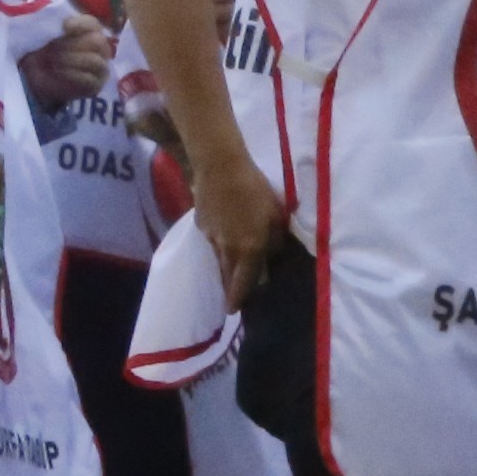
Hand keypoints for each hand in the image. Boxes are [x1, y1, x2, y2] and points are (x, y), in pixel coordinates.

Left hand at [20, 19, 115, 108]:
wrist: (36, 78)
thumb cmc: (42, 52)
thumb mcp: (42, 35)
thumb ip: (51, 27)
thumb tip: (55, 24)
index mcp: (88, 31)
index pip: (92, 24)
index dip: (80, 24)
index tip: (64, 27)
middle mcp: (99, 49)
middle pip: (98, 41)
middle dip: (73, 44)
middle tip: (53, 48)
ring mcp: (100, 69)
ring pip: (95, 61)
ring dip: (71, 59)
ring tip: (53, 61)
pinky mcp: (95, 86)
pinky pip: (89, 80)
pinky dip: (72, 74)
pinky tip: (58, 71)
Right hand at [191, 145, 283, 305]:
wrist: (220, 165)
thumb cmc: (255, 188)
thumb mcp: (276, 215)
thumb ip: (275, 240)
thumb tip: (272, 256)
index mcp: (249, 249)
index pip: (245, 281)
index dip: (240, 297)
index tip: (234, 310)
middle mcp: (227, 248)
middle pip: (227, 275)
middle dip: (229, 289)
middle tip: (230, 301)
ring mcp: (211, 236)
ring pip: (218, 258)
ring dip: (224, 267)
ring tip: (228, 271)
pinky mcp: (200, 223)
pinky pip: (212, 239)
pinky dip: (219, 242)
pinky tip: (224, 234)